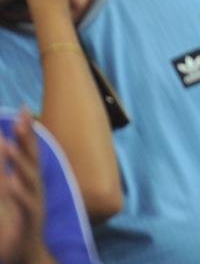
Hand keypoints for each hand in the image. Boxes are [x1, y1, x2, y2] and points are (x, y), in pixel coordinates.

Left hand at [0, 109, 46, 263]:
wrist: (26, 254)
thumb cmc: (15, 224)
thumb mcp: (8, 195)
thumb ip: (6, 174)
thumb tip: (6, 150)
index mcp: (28, 181)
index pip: (29, 150)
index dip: (26, 131)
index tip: (24, 109)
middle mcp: (34, 187)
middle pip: (32, 158)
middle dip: (27, 138)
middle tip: (21, 118)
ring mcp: (34, 202)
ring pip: (29, 178)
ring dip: (19, 161)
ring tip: (8, 145)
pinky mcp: (31, 219)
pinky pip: (26, 203)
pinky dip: (19, 192)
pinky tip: (11, 182)